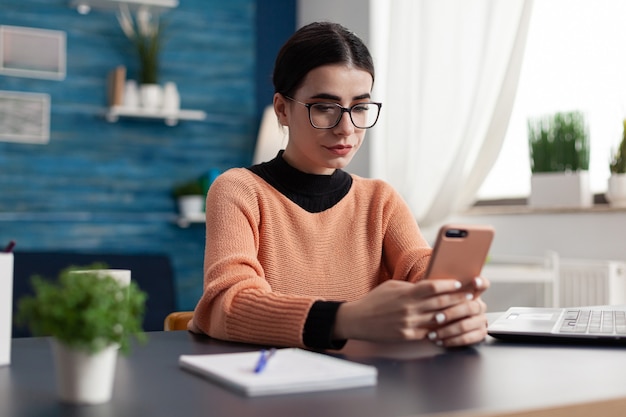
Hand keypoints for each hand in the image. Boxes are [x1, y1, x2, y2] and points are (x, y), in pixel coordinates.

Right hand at [333, 279, 477, 342]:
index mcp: (406, 294)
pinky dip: (441, 328)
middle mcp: (409, 309)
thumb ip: (412, 287)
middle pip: (441, 303)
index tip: (460, 282)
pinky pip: (430, 332)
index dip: (449, 285)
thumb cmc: (375, 300)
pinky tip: (450, 325)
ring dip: (454, 314)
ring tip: (465, 310)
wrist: (358, 320)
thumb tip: (431, 285)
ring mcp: (409, 324)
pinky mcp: (408, 336)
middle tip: (471, 295)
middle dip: (459, 298)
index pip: (433, 287)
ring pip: (439, 319)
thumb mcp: (392, 286)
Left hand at [426, 276, 489, 347]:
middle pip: (470, 307)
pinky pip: (467, 339)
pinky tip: (440, 340)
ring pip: (466, 325)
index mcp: (473, 292)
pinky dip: (452, 341)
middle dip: (451, 313)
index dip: (480, 282)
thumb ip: (443, 288)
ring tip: (433, 333)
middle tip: (436, 318)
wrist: (440, 321)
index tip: (473, 281)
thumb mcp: (439, 295)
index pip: (483, 284)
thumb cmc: (438, 305)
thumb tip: (435, 280)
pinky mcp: (479, 334)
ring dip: (448, 330)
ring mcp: (481, 320)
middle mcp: (479, 306)